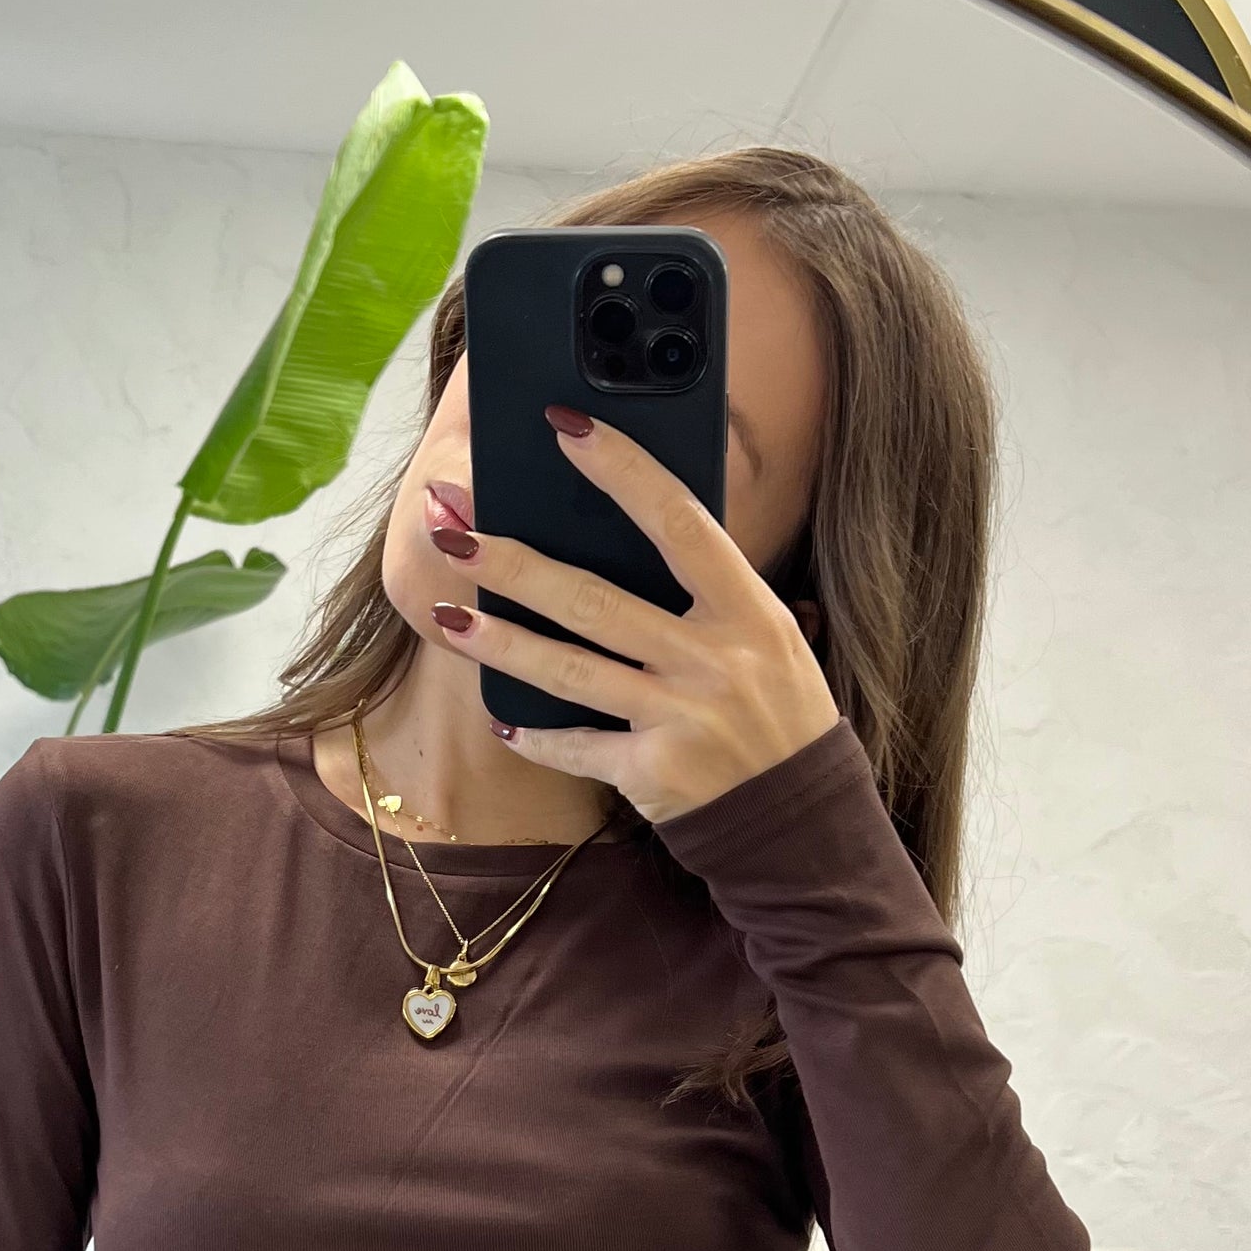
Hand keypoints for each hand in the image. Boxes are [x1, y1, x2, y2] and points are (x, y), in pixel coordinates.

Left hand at [426, 405, 841, 825]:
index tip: (564, 427)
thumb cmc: (779, 715)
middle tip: (452, 530)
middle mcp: (715, 660)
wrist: (805, 823)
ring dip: (501, 641)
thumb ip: (711, 594)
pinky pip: (579, 747)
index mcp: (749, 611)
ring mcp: (682, 720)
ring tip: (446, 614)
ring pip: (572, 671)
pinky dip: (537, 736)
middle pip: (597, 600)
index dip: (622, 470)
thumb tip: (634, 530)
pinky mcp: (655, 774)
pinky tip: (501, 718)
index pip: (678, 522)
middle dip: (516, 564)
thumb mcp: (769, 640)